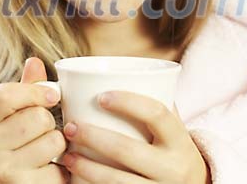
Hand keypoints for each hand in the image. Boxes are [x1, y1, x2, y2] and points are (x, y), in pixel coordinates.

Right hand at [0, 57, 69, 183]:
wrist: (7, 183)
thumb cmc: (15, 138)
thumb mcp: (16, 111)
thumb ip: (27, 86)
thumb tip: (34, 61)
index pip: (5, 94)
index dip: (36, 91)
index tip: (53, 95)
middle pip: (38, 117)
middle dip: (49, 121)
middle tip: (41, 131)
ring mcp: (3, 170)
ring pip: (53, 140)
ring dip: (58, 143)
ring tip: (45, 150)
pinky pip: (60, 167)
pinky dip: (63, 167)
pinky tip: (49, 168)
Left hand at [62, 91, 210, 183]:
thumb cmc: (176, 152)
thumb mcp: (176, 131)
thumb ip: (158, 107)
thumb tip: (122, 73)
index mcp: (180, 140)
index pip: (156, 113)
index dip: (128, 102)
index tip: (101, 96)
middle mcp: (172, 168)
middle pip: (127, 149)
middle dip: (94, 137)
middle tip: (71, 126)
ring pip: (117, 180)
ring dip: (86, 167)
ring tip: (67, 155)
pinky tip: (78, 180)